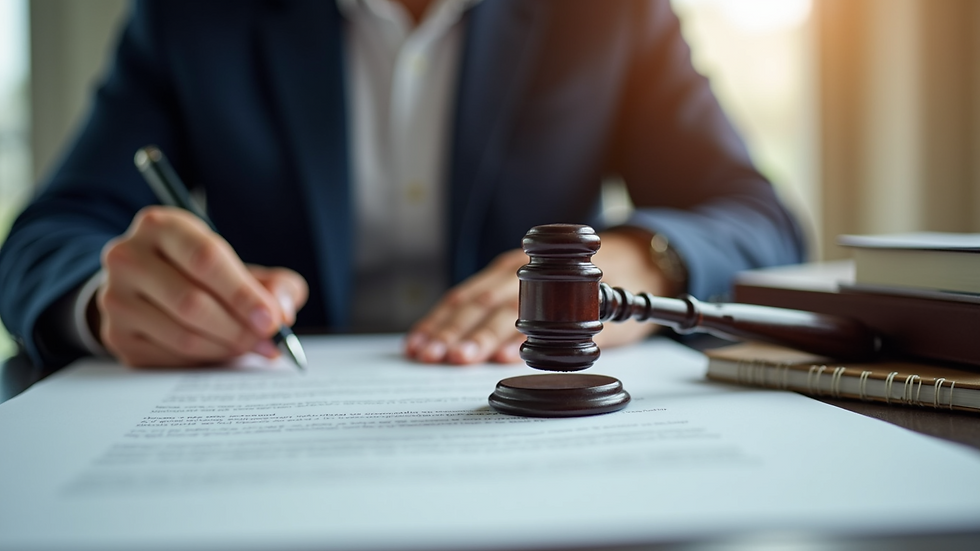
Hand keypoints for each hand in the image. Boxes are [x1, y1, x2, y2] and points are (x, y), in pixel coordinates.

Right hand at [94, 206, 307, 366]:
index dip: (244, 294)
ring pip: (182, 334)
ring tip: (252, 346)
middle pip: (192, 302)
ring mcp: (115, 298)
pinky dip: (206, 359)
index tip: (273, 319)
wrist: (149, 285)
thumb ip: (275, 283)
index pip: (206, 259)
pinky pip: (170, 357)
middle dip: (239, 327)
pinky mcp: (116, 336)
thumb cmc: (204, 273)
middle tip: (269, 341)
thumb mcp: (240, 265)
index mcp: (161, 226)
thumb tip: (284, 311)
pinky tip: (223, 351)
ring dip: (227, 347)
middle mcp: (128, 257)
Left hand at [404, 228, 669, 364]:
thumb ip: (503, 316)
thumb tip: (460, 351)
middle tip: (431, 356)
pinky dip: (525, 339)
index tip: (415, 346)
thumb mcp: (535, 292)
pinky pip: (551, 319)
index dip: (438, 322)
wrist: (639, 261)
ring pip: (508, 311)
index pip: (463, 298)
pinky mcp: (582, 300)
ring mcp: (552, 284)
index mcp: (506, 273)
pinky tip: (505, 355)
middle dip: (452, 333)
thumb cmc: (578, 283)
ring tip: (460, 359)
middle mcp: (523, 273)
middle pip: (479, 305)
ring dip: (481, 336)